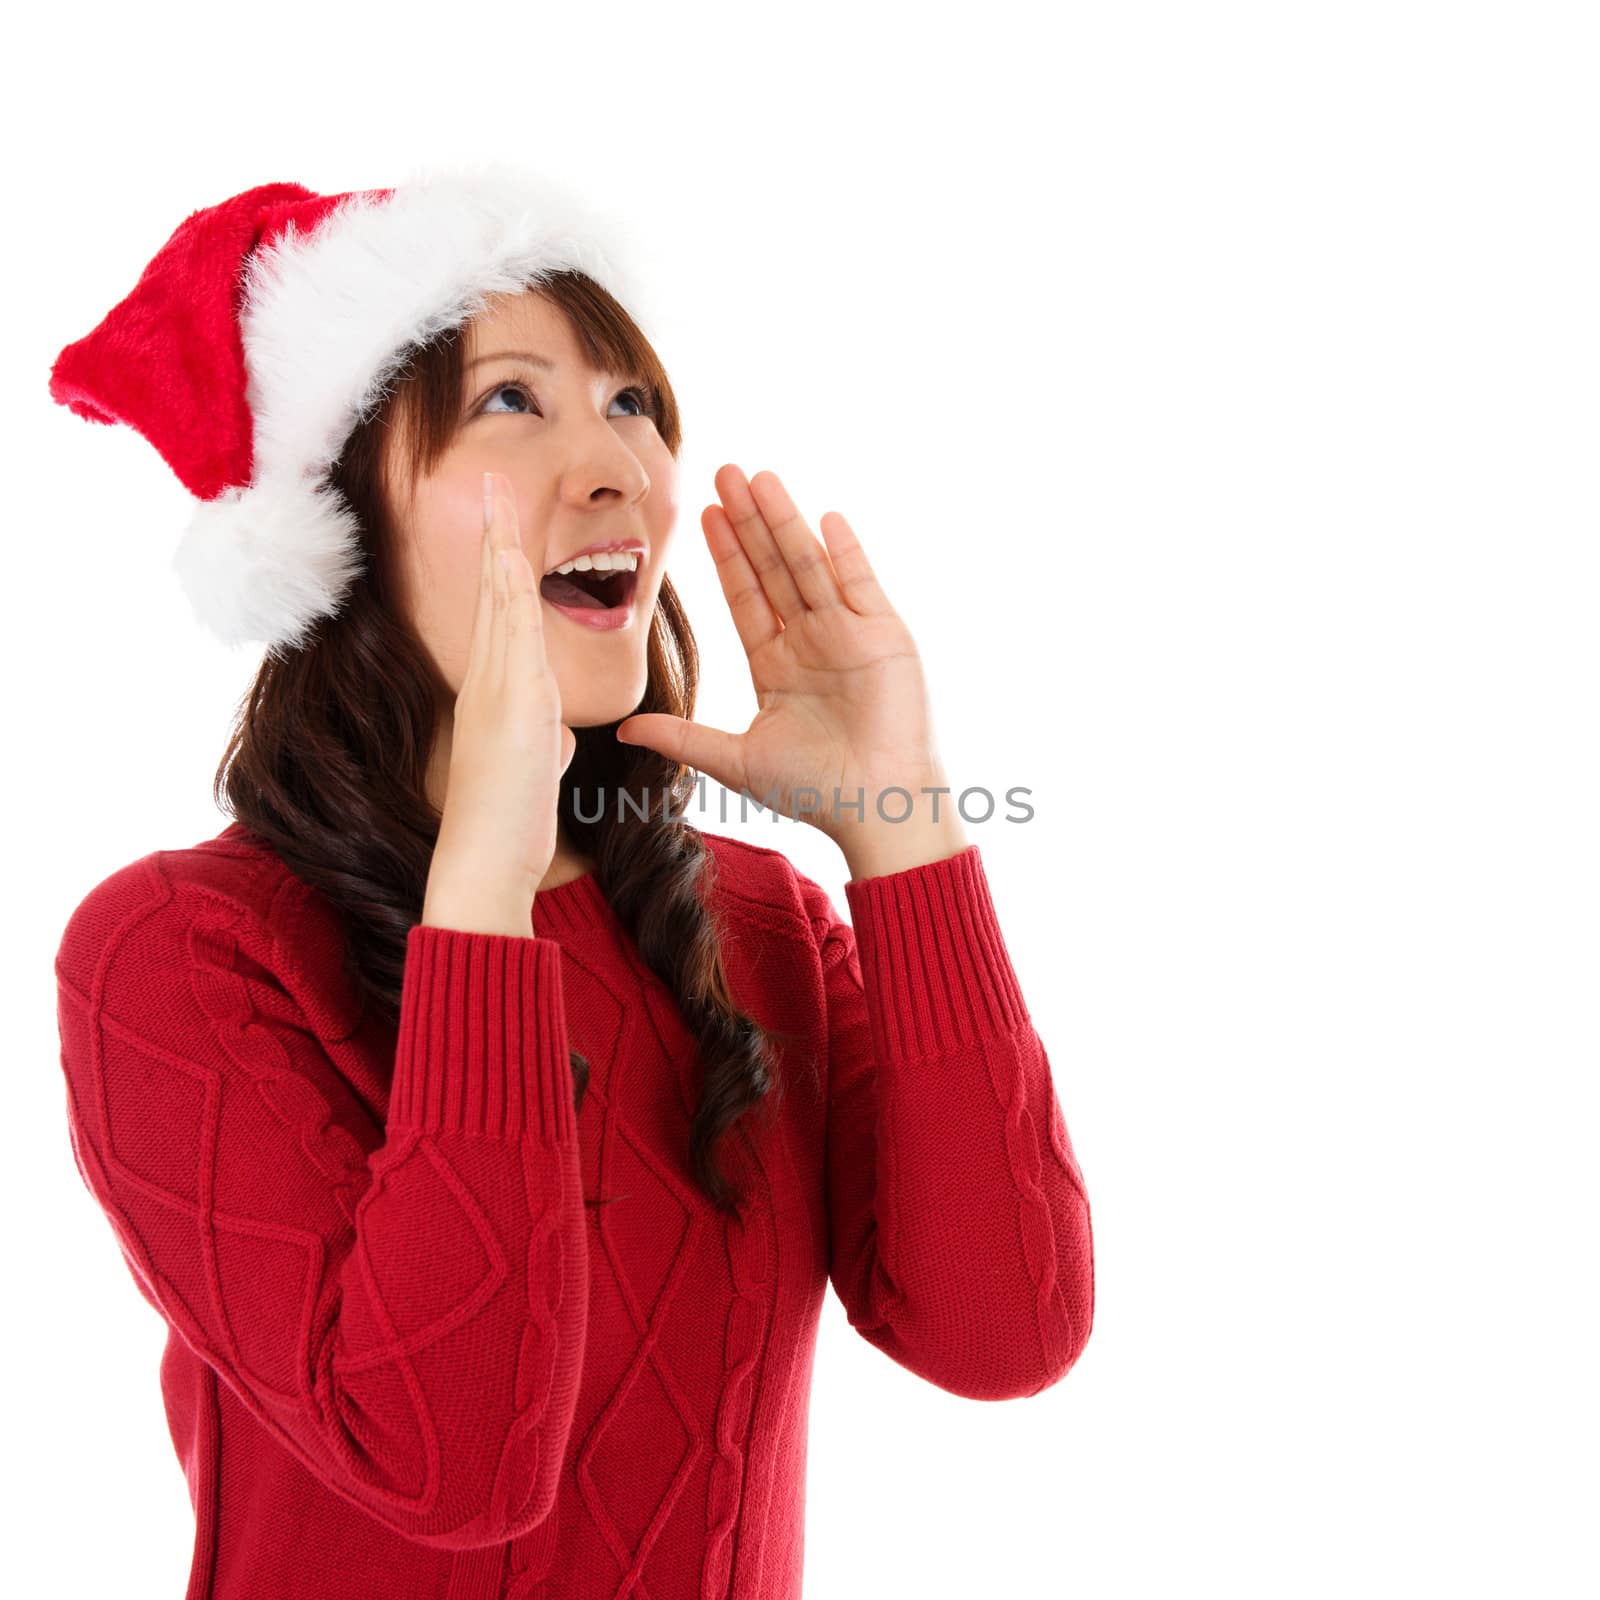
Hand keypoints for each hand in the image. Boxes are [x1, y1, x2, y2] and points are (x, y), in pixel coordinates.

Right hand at [427, 471, 576, 918]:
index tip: (504, 526)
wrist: (482, 862)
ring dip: (500, 548)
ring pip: (499, 605)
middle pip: (493, 596)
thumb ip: (544, 742)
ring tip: (499, 498)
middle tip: (493, 485)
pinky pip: (512, 638)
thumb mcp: (535, 768)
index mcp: (495, 693)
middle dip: (495, 538)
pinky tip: (512, 559)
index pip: (501, 616)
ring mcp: (495, 692)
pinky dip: (510, 596)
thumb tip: (556, 739)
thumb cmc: (507, 822)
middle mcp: (488, 683)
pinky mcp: (511, 708)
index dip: (502, 567)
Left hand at [615, 465, 946, 845]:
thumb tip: (624, 727)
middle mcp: (812, 642)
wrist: (875, 808)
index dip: (725, 556)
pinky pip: (861, 585)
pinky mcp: (886, 638)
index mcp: (777, 665)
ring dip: (786, 522)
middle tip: (724, 472)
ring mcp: (849, 635)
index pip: (746, 596)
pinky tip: (825, 517)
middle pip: (774, 569)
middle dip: (749, 522)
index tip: (703, 514)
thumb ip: (682, 737)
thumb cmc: (814, 791)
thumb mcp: (735, 760)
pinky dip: (845, 552)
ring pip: (810, 566)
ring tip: (762, 478)